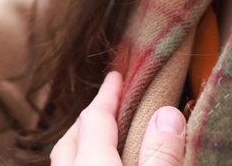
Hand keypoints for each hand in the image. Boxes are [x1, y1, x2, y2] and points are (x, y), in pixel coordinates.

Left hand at [50, 72, 185, 165]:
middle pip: (70, 139)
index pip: (94, 118)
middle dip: (89, 118)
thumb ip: (160, 152)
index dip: (108, 94)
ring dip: (82, 144)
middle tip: (111, 106)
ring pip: (65, 161)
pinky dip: (81, 163)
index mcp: (91, 164)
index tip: (117, 75)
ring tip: (107, 138)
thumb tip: (167, 113)